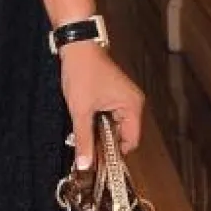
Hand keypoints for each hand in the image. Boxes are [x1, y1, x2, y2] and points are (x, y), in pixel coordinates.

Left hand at [58, 42, 144, 168]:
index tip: (97, 159)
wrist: (77, 46)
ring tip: (82, 132)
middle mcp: (133, 103)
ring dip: (98, 131)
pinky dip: (97, 121)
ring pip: (114, 126)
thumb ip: (84, 139)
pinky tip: (84, 121)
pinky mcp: (114, 95)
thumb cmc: (82, 73)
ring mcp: (124, 98)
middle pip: (123, 135)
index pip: (130, 142)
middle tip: (84, 146)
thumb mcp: (80, 110)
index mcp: (132, 106)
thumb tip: (85, 164)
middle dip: (104, 142)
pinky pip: (109, 116)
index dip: (114, 153)